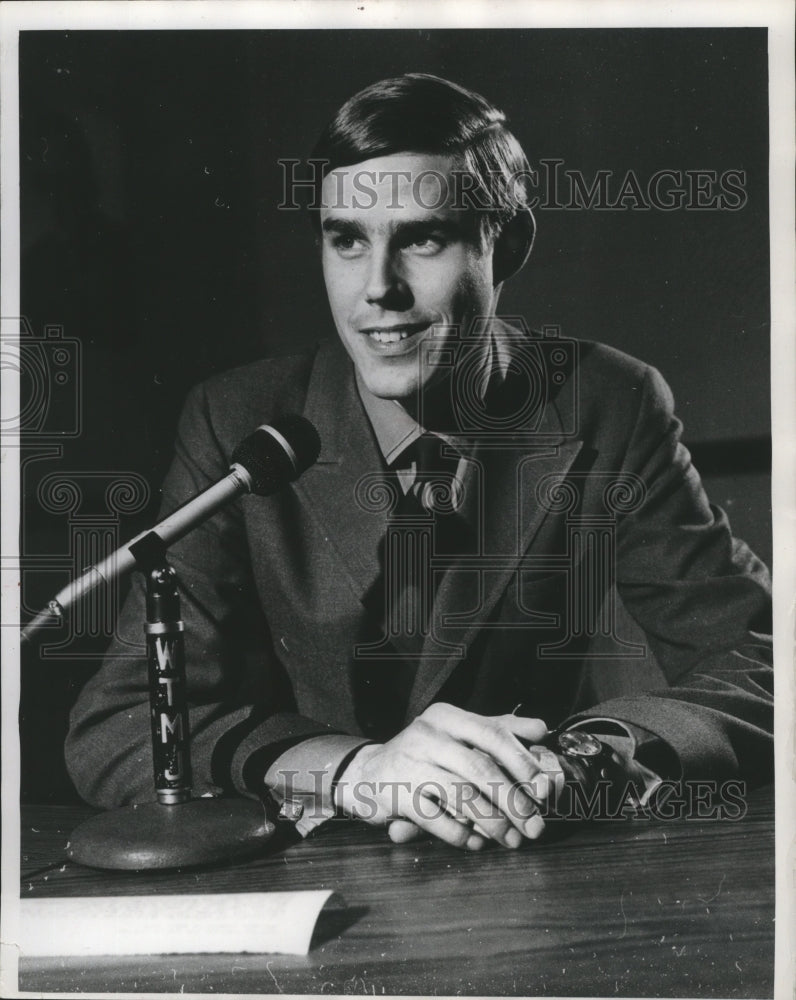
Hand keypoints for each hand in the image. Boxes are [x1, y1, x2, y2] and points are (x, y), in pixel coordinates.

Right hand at [334, 703, 551, 849]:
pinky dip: (460, 835)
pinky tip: (476, 843)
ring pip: (461, 795)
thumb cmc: (425, 755)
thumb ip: (499, 729)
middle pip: (481, 767)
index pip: (493, 733)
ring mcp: (410, 763)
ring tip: (512, 840)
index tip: (544, 790)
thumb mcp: (458, 734)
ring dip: (493, 822)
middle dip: (514, 800)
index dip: (523, 762)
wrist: (368, 774)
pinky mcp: (396, 794)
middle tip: (535, 826)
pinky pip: (436, 820)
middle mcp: (427, 735)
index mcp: (447, 716)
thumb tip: (542, 730)